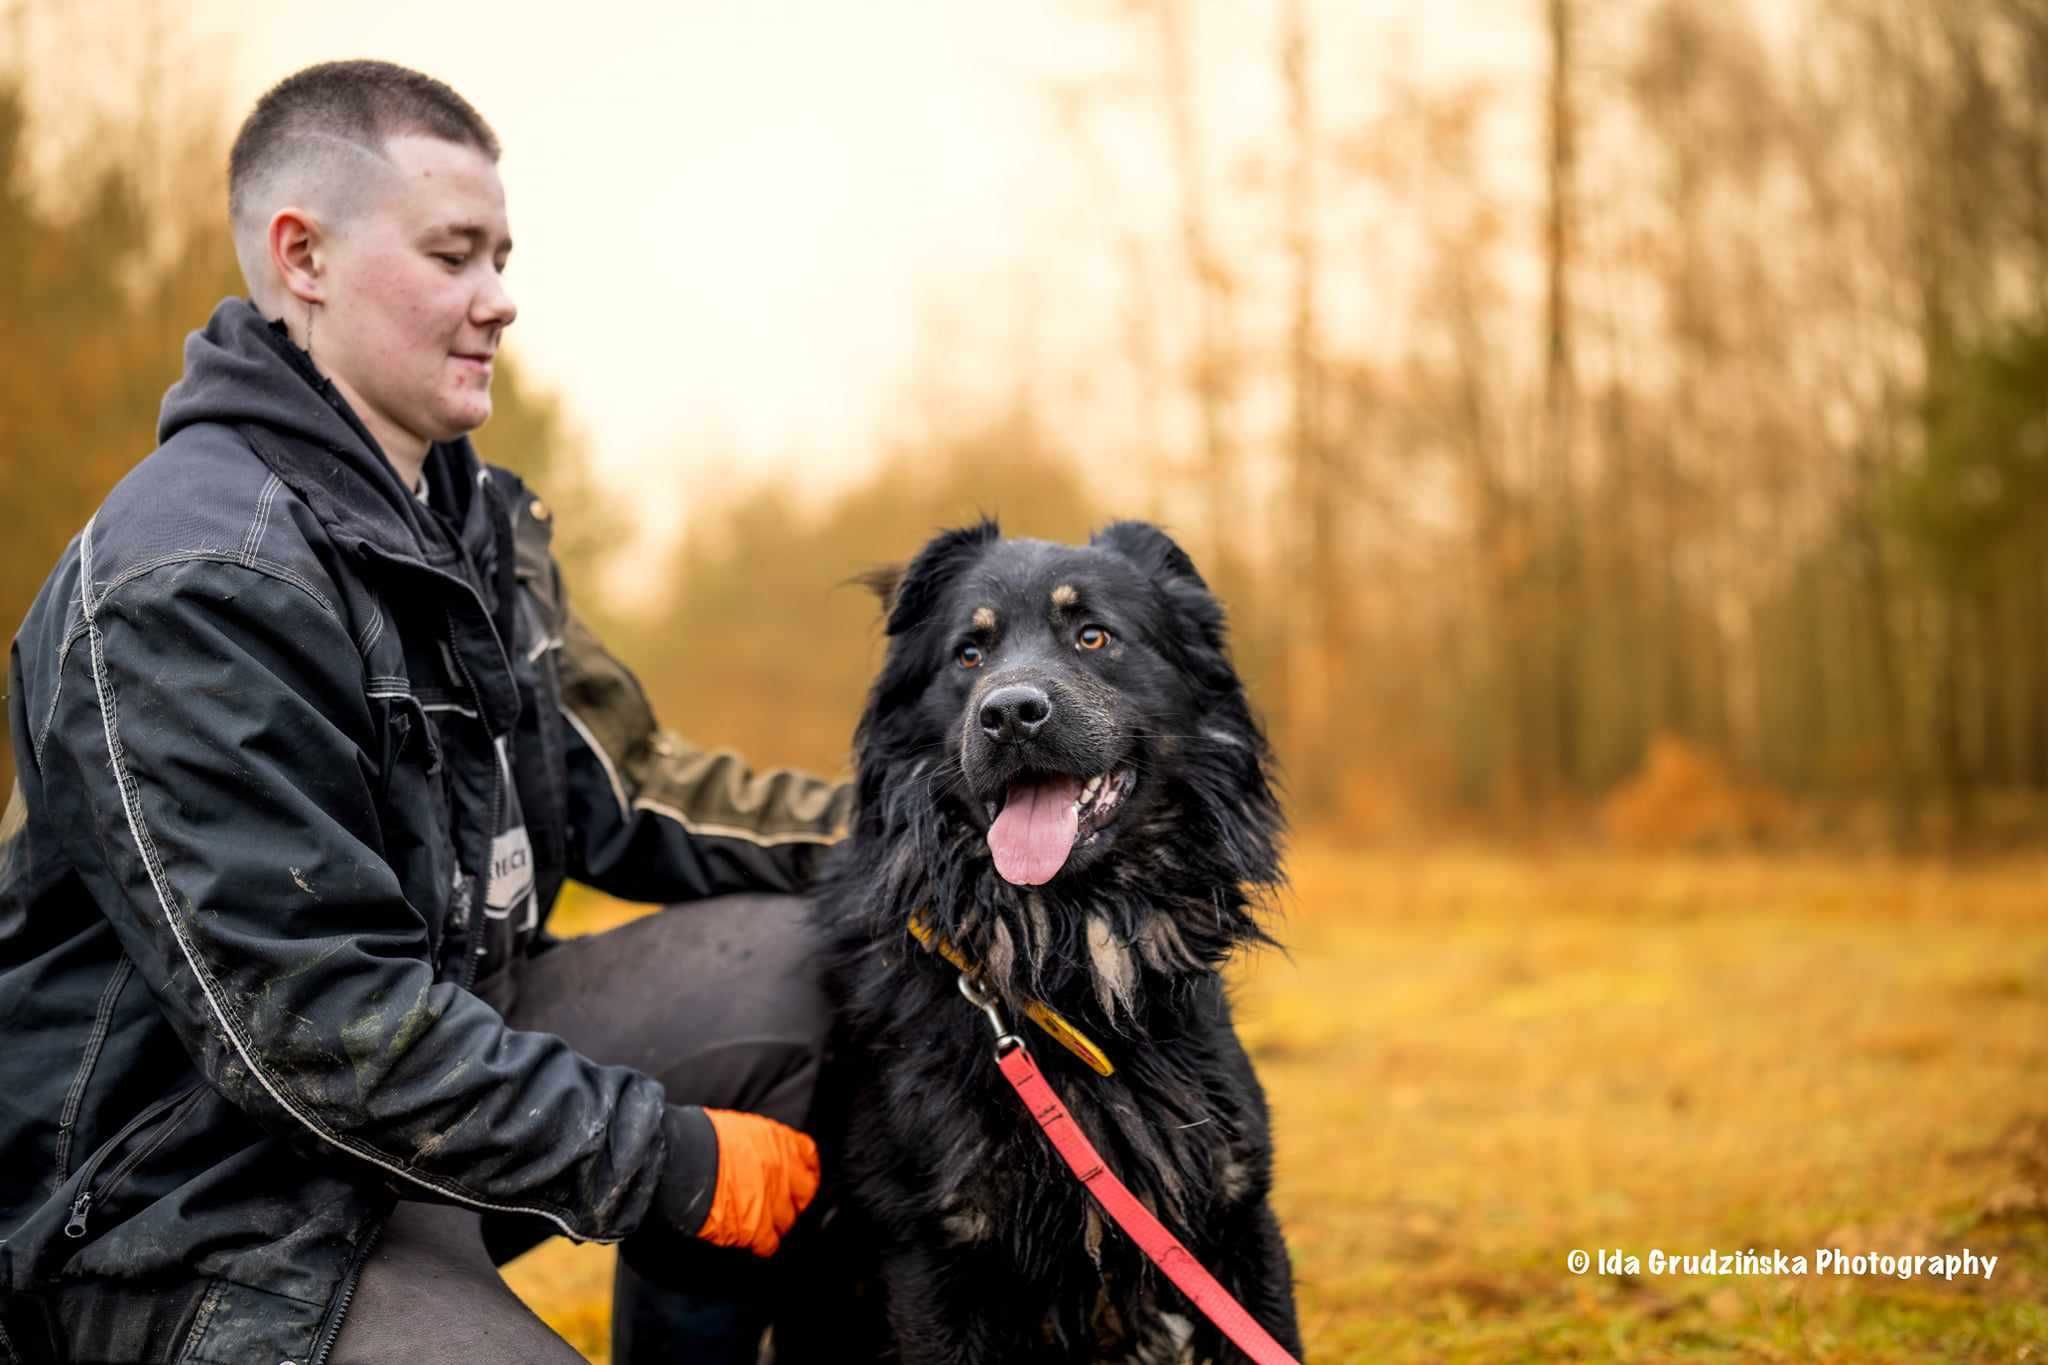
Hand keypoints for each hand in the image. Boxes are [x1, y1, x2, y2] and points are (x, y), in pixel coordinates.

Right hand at [695, 1108, 820, 1257]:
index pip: (809, 1158)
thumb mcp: (739, 1128)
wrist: (682, 1163)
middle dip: (795, 1200)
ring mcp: (773, 1202)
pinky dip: (762, 1245)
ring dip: (776, 1224)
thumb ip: (759, 1145)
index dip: (803, 1169)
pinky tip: (752, 1242)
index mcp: (780, 1143)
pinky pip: (769, 1244)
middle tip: (781, 1203)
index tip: (798, 1176)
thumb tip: (759, 1155)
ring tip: (762, 1224)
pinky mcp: (757, 1228)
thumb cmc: (700, 1139)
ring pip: (788, 1221)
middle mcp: (784, 1172)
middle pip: (805, 1194)